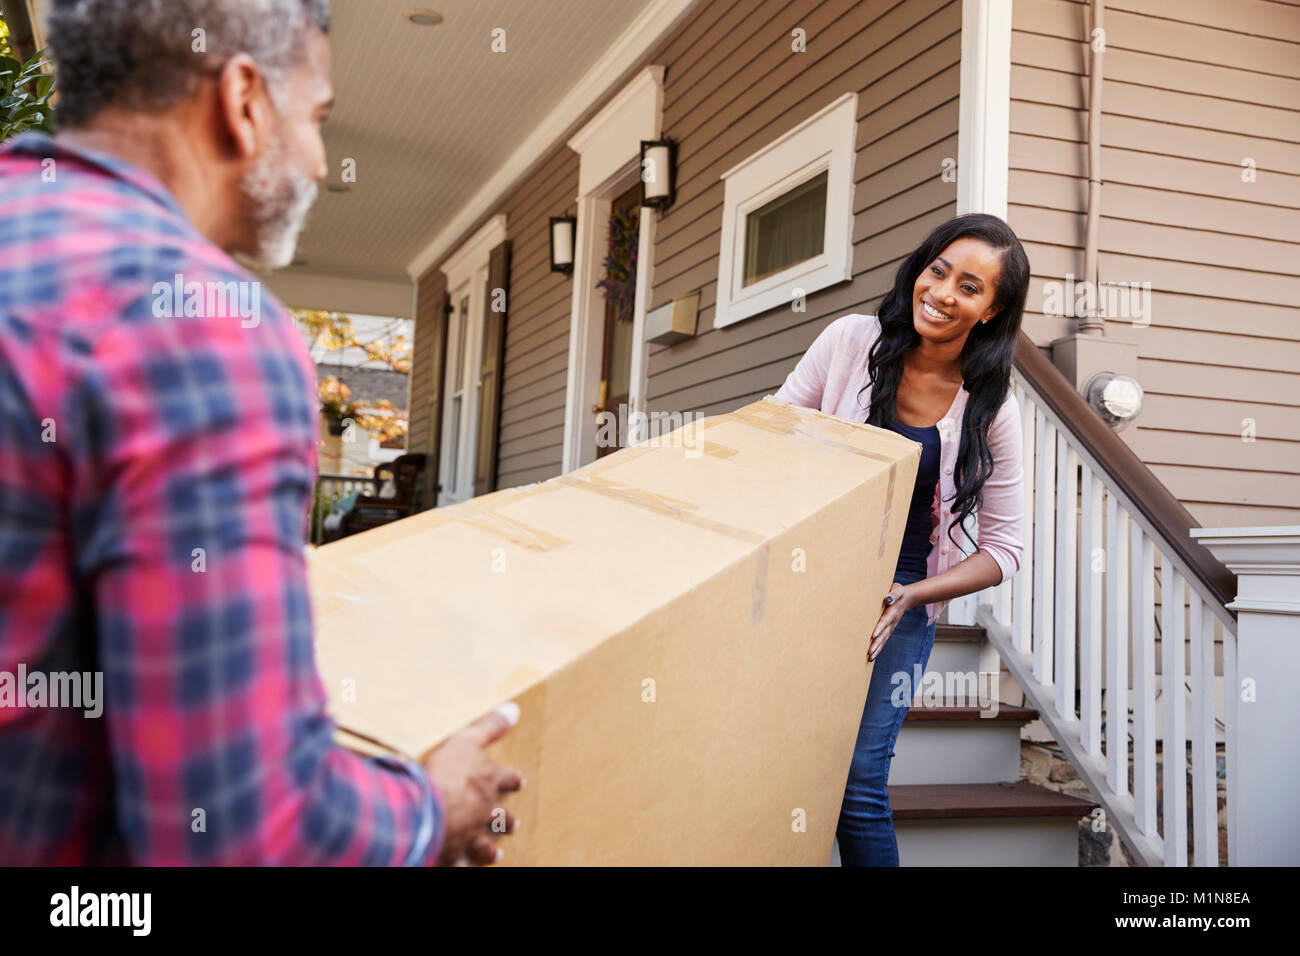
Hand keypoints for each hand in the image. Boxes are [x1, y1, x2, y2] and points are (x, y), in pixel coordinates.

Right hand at [426, 703, 523, 865]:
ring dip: (489, 849)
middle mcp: (484, 809)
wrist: (431, 807)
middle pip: (501, 816)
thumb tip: (514, 709)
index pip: (508, 779)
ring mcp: (470, 833)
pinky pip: (459, 860)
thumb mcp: (469, 739)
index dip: (513, 780)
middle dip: (507, 820)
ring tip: (495, 854)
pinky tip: (460, 866)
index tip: (520, 781)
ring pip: (484, 844)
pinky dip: (460, 863)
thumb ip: (490, 726)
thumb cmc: (449, 770)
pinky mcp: (452, 851)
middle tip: (514, 824)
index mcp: (488, 782)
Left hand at [867, 583, 910, 662]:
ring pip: (884, 639)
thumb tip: (888, 598)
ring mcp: (891, 627)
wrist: (907, 598)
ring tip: (870, 658)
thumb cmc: (899, 592)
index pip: (885, 621)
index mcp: (893, 612)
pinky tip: (872, 656)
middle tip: (870, 652)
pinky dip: (879, 648)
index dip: (880, 628)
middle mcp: (892, 622)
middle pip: (884, 634)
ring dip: (877, 649)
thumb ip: (893, 594)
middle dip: (877, 644)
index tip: (873, 636)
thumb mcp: (897, 589)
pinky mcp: (889, 629)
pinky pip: (884, 640)